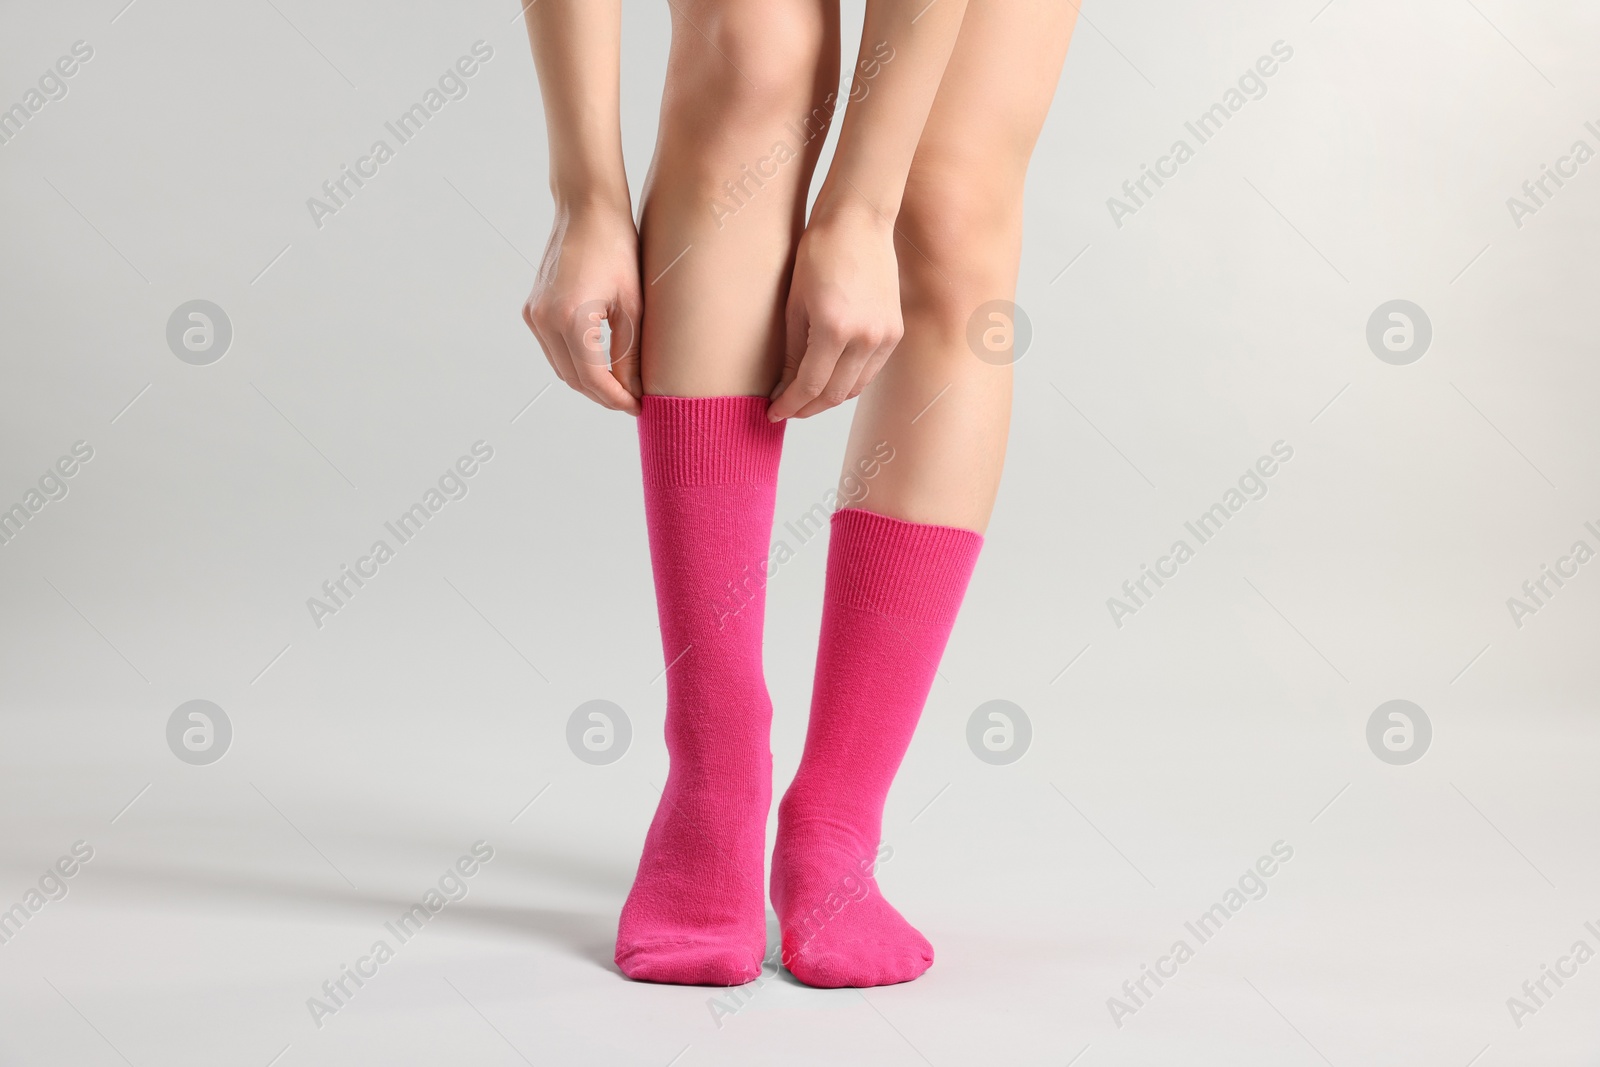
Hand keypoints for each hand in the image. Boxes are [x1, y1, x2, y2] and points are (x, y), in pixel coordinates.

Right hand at [523, 202, 642, 414]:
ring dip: (588, 382)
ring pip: (561, 368)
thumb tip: (635, 389)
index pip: (593, 378)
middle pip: (574, 378)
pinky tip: (599, 365)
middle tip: (632, 400)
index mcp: (571, 318)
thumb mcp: (632, 303)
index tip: (638, 407)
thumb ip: (630, 352)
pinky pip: (553, 350)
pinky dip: (575, 363)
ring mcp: (535, 314)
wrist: (587, 210)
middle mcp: (545, 319)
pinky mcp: (533, 309)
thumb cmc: (617, 248)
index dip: (617, 399)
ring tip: (620, 387)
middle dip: (603, 395)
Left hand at [768, 207, 903, 420]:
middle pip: (835, 395)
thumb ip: (791, 351)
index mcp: (834, 328)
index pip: (809, 385)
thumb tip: (784, 387)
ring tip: (805, 398)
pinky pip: (870, 371)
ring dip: (829, 398)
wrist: (859, 220)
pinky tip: (830, 379)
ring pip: (855, 388)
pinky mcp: (895, 331)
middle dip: (807, 407)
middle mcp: (866, 337)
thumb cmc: (820, 251)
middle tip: (786, 409)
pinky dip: (849, 381)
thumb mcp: (795, 303)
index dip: (789, 405)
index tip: (772, 413)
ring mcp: (885, 336)